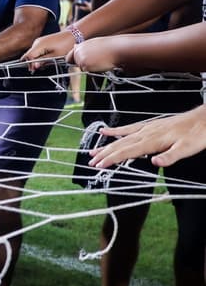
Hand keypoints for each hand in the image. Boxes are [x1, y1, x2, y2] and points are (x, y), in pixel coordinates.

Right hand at [23, 30, 76, 70]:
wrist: (71, 36)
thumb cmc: (65, 45)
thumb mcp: (55, 56)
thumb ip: (43, 61)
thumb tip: (34, 67)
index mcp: (39, 45)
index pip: (28, 56)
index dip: (31, 64)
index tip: (35, 70)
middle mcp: (37, 42)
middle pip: (29, 55)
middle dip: (33, 63)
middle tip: (42, 67)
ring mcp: (38, 41)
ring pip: (32, 53)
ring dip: (37, 60)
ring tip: (46, 62)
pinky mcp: (41, 42)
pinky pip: (36, 50)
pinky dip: (39, 56)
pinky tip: (46, 58)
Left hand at [71, 37, 121, 72]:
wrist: (117, 49)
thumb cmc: (109, 46)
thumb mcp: (93, 43)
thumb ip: (83, 47)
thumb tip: (74, 46)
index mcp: (79, 46)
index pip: (69, 57)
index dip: (74, 61)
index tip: (82, 62)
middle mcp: (77, 52)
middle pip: (75, 64)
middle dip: (83, 64)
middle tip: (96, 61)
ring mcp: (80, 59)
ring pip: (82, 68)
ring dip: (90, 67)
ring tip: (100, 61)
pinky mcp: (84, 65)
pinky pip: (87, 72)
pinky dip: (93, 70)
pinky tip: (100, 64)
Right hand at [89, 107, 205, 168]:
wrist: (202, 119)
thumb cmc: (197, 135)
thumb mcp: (188, 149)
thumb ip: (170, 156)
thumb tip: (154, 162)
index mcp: (152, 141)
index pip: (127, 151)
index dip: (112, 159)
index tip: (99, 166)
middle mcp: (146, 133)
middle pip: (120, 145)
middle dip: (104, 154)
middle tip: (91, 162)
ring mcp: (146, 128)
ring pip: (121, 138)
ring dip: (106, 146)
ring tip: (92, 151)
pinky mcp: (149, 126)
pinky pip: (128, 129)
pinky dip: (115, 131)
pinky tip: (105, 132)